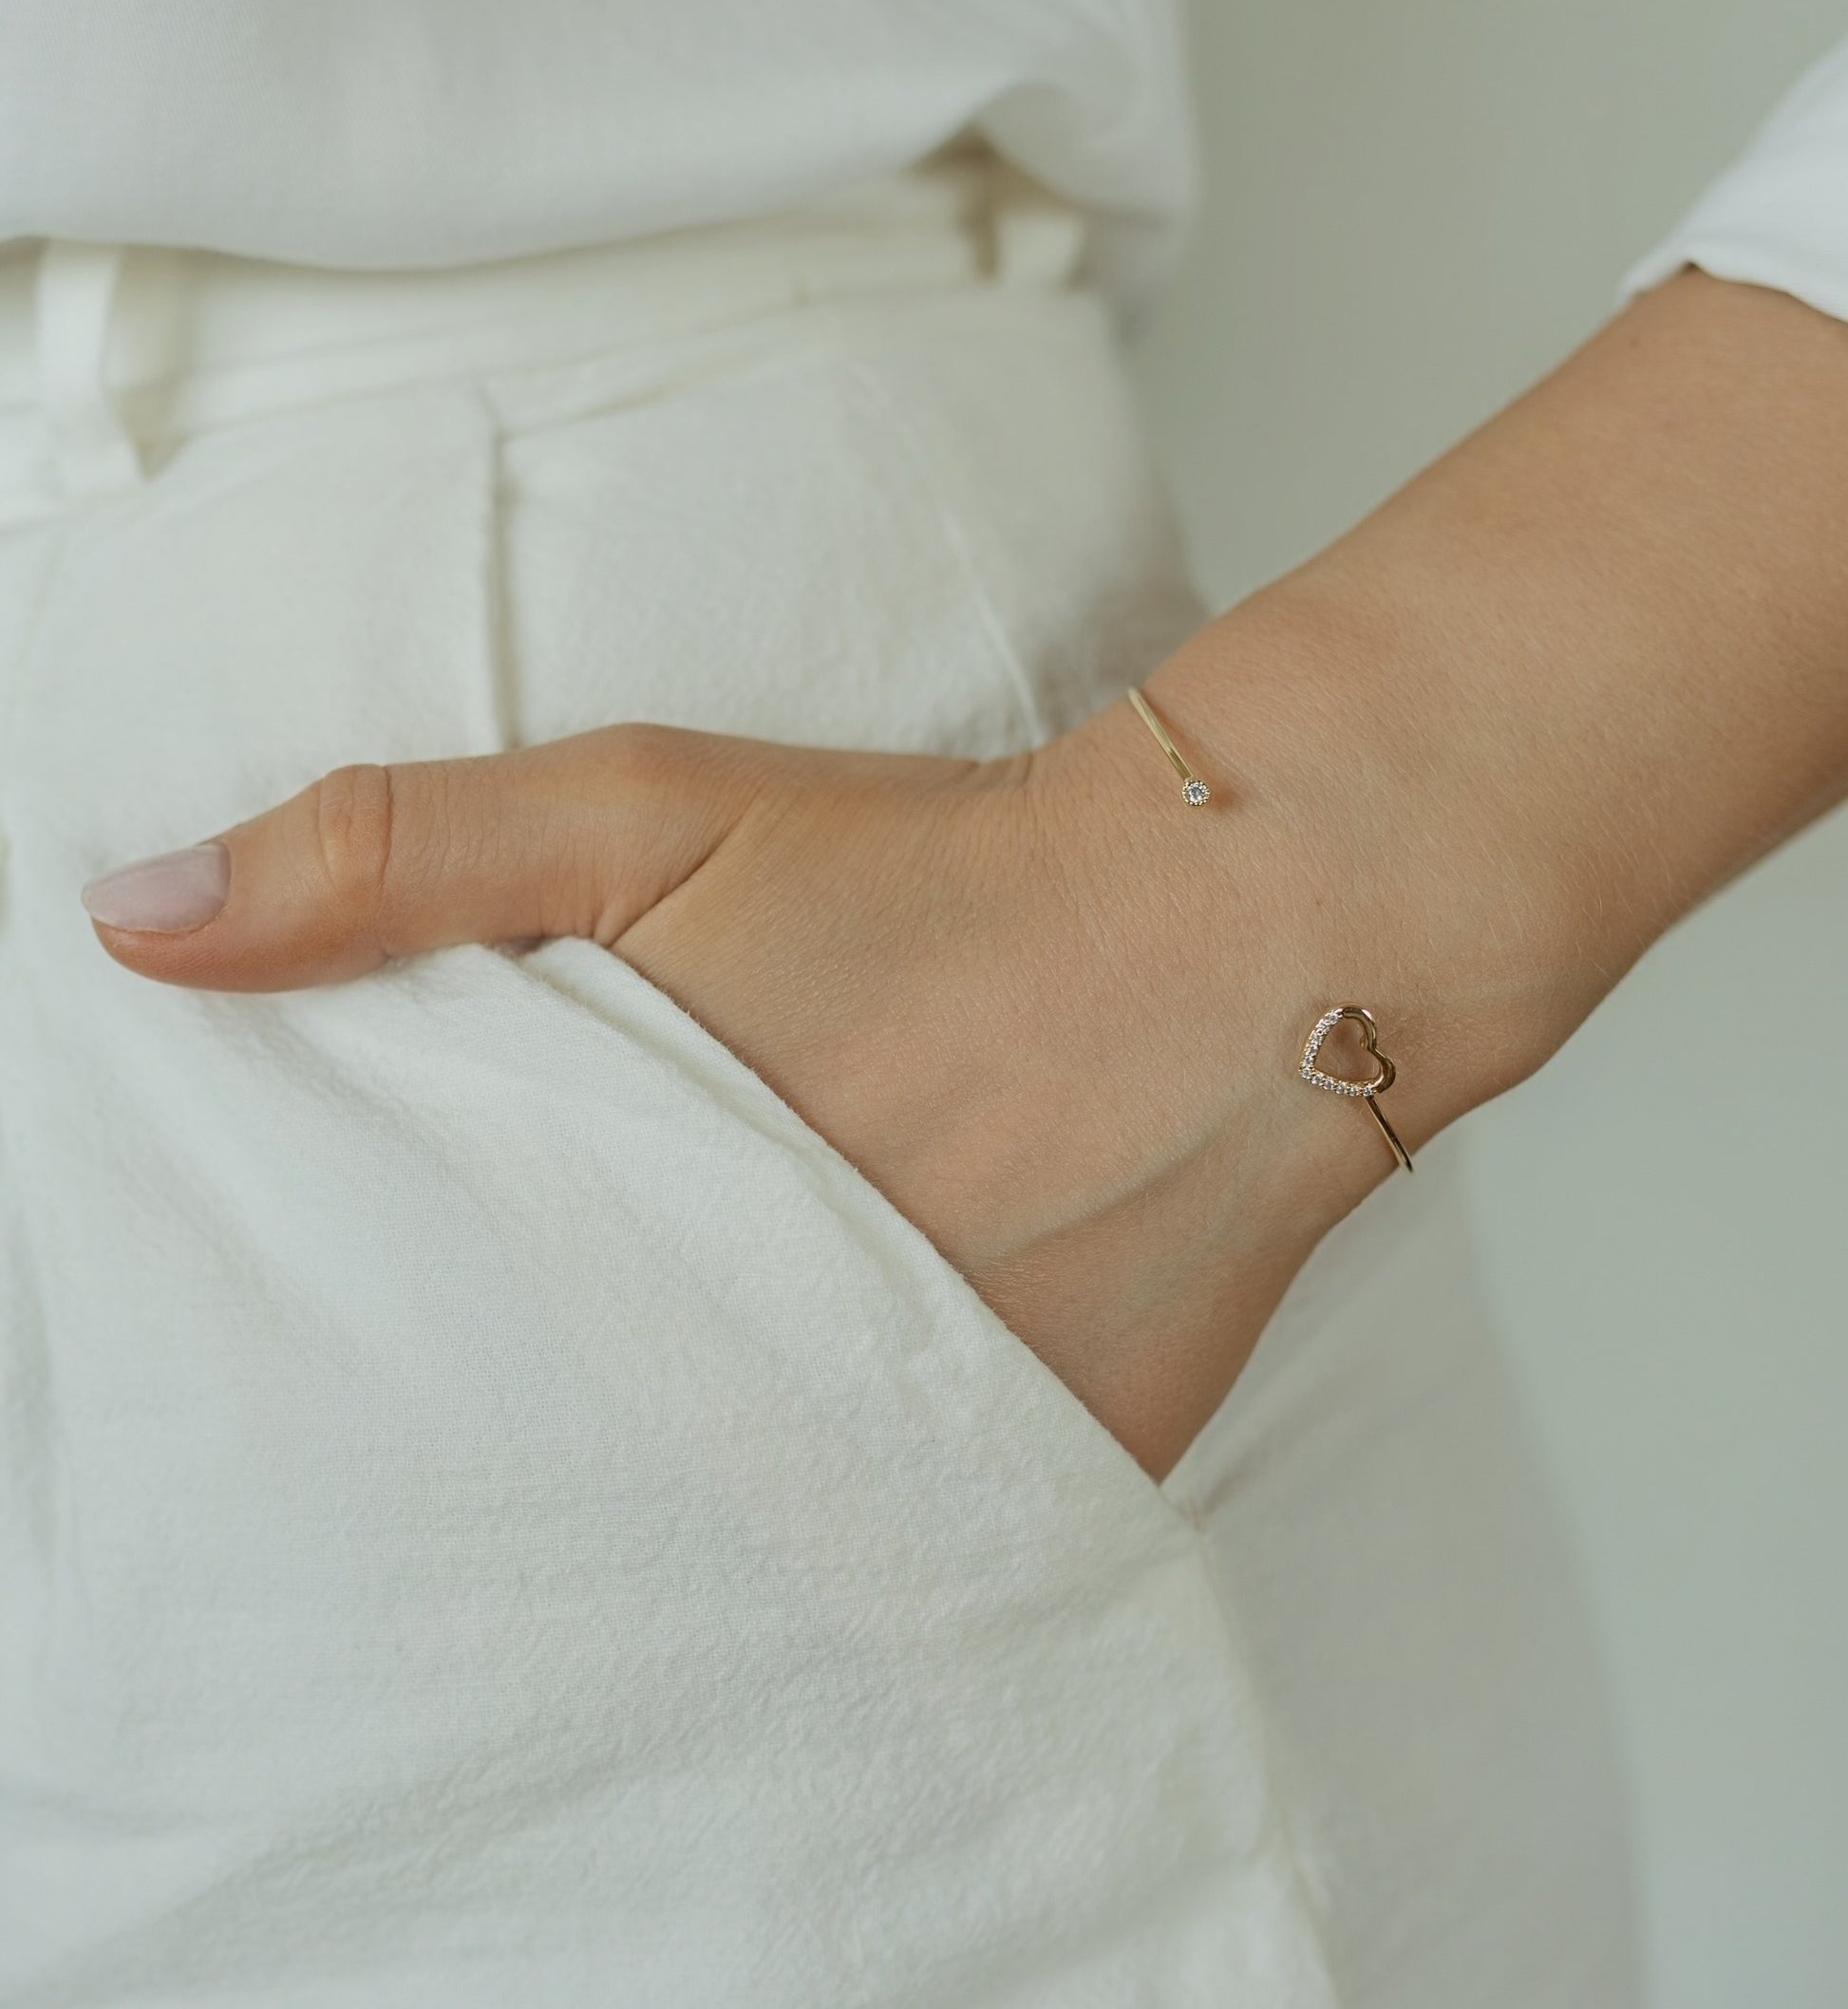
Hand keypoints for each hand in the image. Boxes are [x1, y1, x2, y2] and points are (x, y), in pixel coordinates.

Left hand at [78, 697, 1442, 1476]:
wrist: (1249, 920)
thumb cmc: (945, 867)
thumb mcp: (643, 817)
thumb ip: (392, 860)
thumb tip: (135, 925)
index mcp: (663, 1245)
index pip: (471, 1377)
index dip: (423, 1357)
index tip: (393, 1339)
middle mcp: (786, 1387)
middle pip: (613, 1459)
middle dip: (564, 1422)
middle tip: (556, 1355)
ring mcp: (932, 1451)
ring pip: (768, 1505)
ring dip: (718, 1464)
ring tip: (692, 1389)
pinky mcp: (1063, 1474)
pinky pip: (925, 1519)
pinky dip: (878, 1480)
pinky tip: (853, 1403)